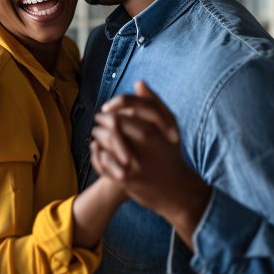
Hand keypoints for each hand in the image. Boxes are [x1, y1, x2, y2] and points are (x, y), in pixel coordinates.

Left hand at [90, 81, 210, 248]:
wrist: (177, 191)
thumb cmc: (170, 154)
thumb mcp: (170, 127)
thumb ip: (154, 103)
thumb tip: (139, 82)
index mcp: (154, 130)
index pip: (126, 108)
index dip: (113, 105)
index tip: (106, 108)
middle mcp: (144, 145)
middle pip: (112, 123)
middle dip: (102, 120)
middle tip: (99, 120)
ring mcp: (133, 162)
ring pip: (103, 140)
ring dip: (97, 134)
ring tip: (97, 133)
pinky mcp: (125, 178)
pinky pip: (101, 159)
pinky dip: (96, 152)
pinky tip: (97, 148)